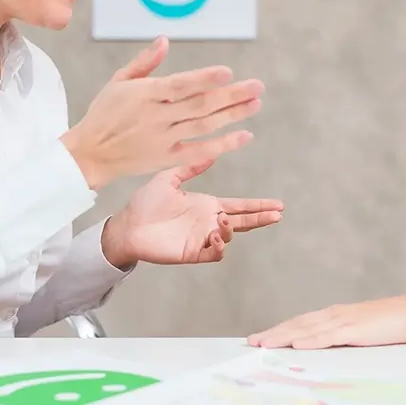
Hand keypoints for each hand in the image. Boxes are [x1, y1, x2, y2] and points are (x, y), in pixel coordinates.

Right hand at [61, 37, 263, 188]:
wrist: (88, 154)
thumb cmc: (105, 112)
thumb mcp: (118, 82)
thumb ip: (144, 62)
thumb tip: (165, 40)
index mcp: (144, 95)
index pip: (179, 85)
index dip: (204, 79)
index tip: (228, 71)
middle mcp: (155, 117)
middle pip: (200, 105)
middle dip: (231, 95)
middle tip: (257, 86)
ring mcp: (162, 139)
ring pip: (203, 126)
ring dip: (232, 115)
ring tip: (255, 104)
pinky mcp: (165, 159)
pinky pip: (198, 152)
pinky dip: (222, 145)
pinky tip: (243, 135)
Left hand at [101, 159, 283, 266]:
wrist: (127, 225)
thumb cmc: (146, 202)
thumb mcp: (170, 177)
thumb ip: (192, 166)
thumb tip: (213, 151)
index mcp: (207, 204)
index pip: (240, 205)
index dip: (258, 205)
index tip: (278, 205)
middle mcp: (209, 221)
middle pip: (243, 221)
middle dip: (261, 218)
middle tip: (277, 215)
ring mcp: (202, 238)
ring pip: (229, 237)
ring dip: (231, 229)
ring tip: (222, 221)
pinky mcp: (192, 252)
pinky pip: (214, 253)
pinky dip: (220, 246)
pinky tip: (215, 235)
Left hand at [246, 290, 405, 349]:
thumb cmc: (391, 323)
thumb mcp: (361, 331)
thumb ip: (342, 336)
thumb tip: (322, 347)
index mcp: (335, 315)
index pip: (301, 323)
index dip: (279, 330)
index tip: (260, 338)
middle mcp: (335, 314)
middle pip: (298, 324)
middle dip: (273, 333)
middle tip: (251, 342)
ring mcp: (345, 320)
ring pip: (307, 329)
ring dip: (284, 336)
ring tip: (264, 343)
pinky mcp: (356, 328)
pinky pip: (329, 335)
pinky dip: (311, 340)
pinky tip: (297, 344)